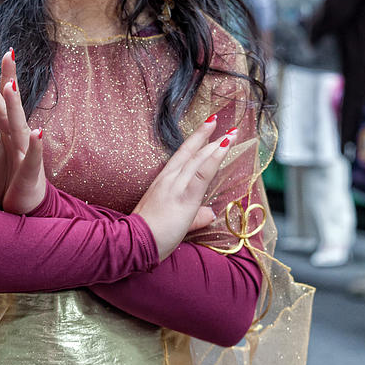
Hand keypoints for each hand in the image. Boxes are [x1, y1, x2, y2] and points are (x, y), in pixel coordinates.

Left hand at [0, 50, 46, 213]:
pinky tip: (37, 132)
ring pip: (20, 126)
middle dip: (9, 80)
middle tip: (7, 54)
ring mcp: (26, 153)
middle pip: (11, 105)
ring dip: (16, 106)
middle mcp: (18, 137)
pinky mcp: (31, 172)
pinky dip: (36, 145)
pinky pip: (34, 157)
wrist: (24, 210)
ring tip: (12, 85)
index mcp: (7, 133)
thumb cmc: (8, 182)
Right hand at [132, 118, 237, 260]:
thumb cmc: (148, 236)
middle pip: (190, 152)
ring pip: (198, 159)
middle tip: (218, 120)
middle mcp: (169, 179)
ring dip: (216, 144)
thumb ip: (194, 217)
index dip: (194, 140)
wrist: (134, 243)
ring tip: (230, 132)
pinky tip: (224, 145)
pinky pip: (202, 172)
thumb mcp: (173, 222)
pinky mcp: (184, 196)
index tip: (206, 127)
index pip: (181, 156)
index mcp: (163, 182)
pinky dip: (214, 157)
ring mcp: (176, 185)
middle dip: (206, 136)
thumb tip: (209, 215)